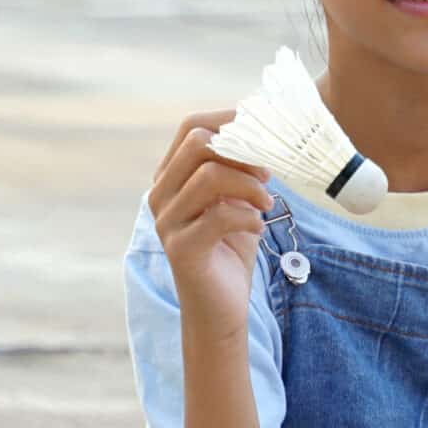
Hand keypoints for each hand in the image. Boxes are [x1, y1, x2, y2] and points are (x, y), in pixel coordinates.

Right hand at [147, 110, 273, 334]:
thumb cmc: (230, 248)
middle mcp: (161, 194)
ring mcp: (167, 221)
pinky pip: (219, 215)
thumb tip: (264, 130)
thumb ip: (240, 168)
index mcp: (171, 176)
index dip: (229, 120)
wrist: (220, 307)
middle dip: (241, 151)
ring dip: (250, 185)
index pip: (191, 126)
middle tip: (266, 173)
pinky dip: (248, 217)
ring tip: (267, 202)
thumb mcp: (237, 199)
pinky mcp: (181, 248)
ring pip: (209, 175)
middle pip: (197, 142)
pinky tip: (258, 227)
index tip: (263, 131)